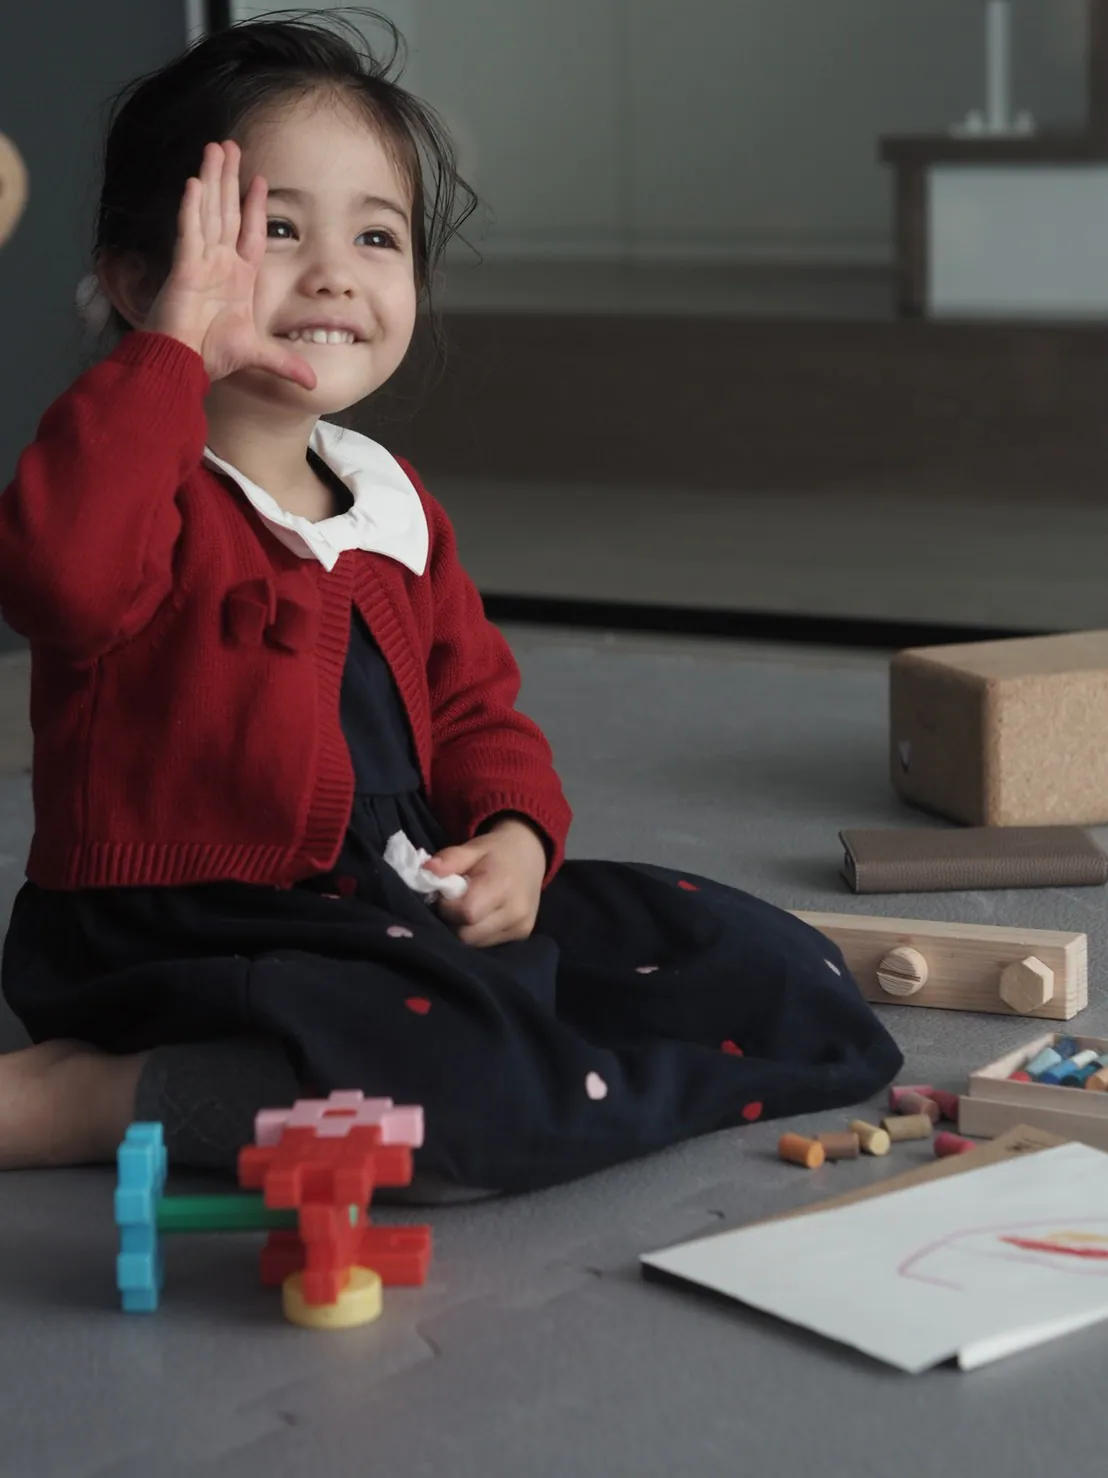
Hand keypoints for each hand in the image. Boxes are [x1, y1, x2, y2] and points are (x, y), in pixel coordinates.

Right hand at [145, 140, 315, 389]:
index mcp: (236, 277)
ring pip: (207, 211)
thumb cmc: (211, 356)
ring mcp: (199, 263)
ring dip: (210, 180)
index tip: (260, 179)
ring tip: (215, 149)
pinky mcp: (183, 269)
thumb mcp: (258, 354)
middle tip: (230, 145)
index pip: (248, 232)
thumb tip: (313, 382)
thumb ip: (285, 362)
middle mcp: (218, 264)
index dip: (254, 206)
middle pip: (225, 211)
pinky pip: (188, 232)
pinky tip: (194, 182)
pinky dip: (191, 208)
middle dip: (228, 178)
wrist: (183, 365)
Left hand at [426, 817, 546, 947]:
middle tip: (453, 902)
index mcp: (503, 885)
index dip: (448, 906)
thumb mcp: (473, 847)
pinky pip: (486, 943)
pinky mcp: (521, 936)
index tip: (446, 893)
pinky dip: (476, 932)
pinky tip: (480, 915)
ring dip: (463, 929)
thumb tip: (426, 870)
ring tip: (467, 907)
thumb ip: (450, 859)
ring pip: (474, 943)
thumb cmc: (497, 851)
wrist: (530, 855)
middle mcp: (515, 913)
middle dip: (452, 921)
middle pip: (467, 934)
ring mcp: (520, 928)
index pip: (466, 912)